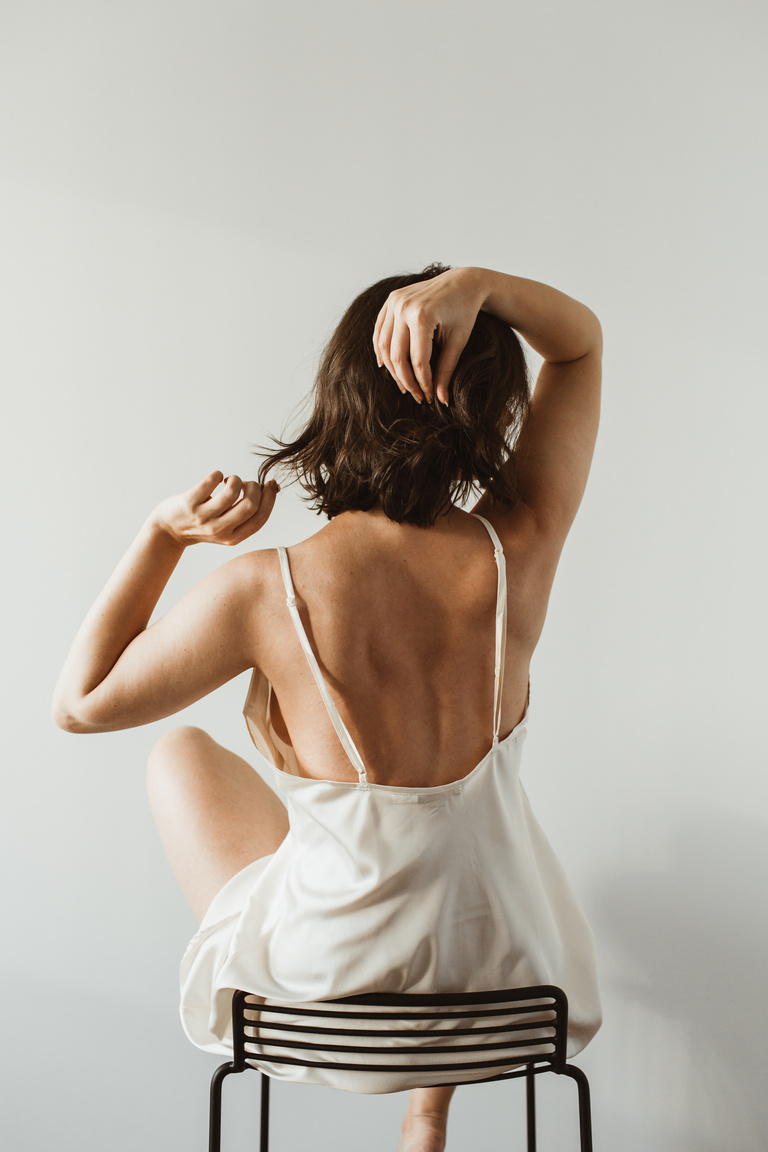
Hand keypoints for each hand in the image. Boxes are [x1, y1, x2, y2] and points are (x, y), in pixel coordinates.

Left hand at [151, 471, 278, 546]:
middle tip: (245, 484)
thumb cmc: (204, 523)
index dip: (270, 498)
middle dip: (253, 487)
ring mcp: (203, 517)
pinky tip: (216, 478)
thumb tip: (273, 487)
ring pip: (231, 492)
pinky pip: (211, 482)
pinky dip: (218, 474)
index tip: (270, 484)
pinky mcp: (189, 503)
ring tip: (230, 480)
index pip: (260, 518)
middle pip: (250, 504)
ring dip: (236, 479)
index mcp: (233, 538)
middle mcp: (219, 530)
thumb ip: (247, 513)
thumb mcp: (228, 527)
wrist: (169, 530)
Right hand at [372, 267, 486, 404]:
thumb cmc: (464, 311)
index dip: (423, 382)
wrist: (463, 281)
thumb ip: (446, 371)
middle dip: (407, 380)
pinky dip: (381, 349)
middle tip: (416, 395)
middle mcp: (403, 306)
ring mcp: (394, 301)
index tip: (428, 396)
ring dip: (392, 369)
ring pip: (384, 346)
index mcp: (422, 316)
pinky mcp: (391, 299)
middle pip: (397, 356)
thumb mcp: (458, 342)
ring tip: (404, 384)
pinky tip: (386, 365)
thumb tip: (441, 401)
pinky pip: (379, 330)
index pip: (418, 361)